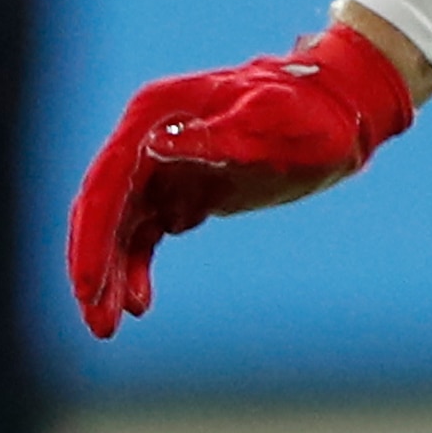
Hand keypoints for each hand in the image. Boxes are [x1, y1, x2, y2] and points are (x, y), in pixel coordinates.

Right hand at [70, 19, 418, 334]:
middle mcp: (149, 136)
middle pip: (103, 207)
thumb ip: (223, 136)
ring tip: (110, 325)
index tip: (89, 287)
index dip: (94, 237)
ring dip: (111, 273)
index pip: (110, 182)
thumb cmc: (315, 109)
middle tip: (98, 320)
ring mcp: (162, 164)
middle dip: (94, 265)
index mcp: (158, 113)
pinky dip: (136, 265)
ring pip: (118, 226)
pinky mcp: (180, 190)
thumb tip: (157, 145)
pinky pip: (144, 233)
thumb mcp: (278, 120)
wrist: (342, 107)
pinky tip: (139, 302)